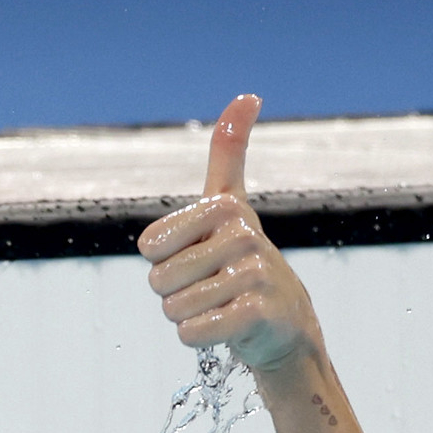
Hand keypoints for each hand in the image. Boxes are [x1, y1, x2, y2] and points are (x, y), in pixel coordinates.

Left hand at [137, 95, 319, 374]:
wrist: (283, 323)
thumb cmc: (242, 261)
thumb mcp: (231, 203)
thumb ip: (229, 152)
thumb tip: (249, 94)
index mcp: (225, 208)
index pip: (149, 245)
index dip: (164, 260)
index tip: (197, 257)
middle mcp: (243, 236)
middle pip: (158, 280)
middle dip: (175, 294)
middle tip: (210, 289)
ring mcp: (253, 276)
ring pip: (173, 309)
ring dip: (188, 316)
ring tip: (219, 307)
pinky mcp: (256, 314)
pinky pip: (192, 332)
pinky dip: (199, 337)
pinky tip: (226, 327)